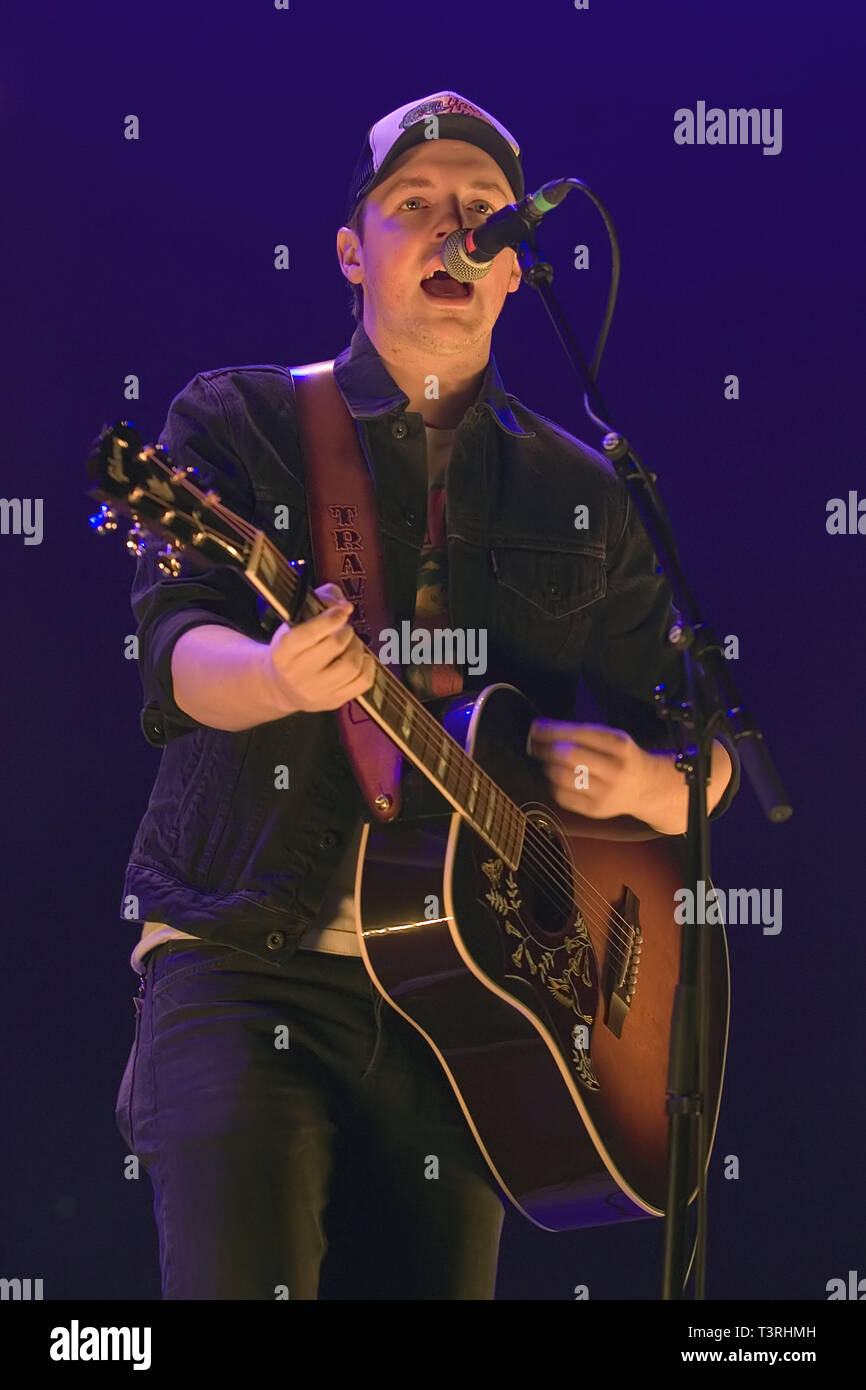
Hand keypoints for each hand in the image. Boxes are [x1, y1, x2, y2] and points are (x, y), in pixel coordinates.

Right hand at [263, 583, 376, 713]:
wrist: (281, 685)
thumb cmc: (293, 647)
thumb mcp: (296, 620)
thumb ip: (321, 600)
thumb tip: (344, 606)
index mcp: (283, 651)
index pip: (309, 633)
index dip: (331, 618)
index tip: (342, 611)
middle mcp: (297, 674)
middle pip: (335, 645)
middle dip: (346, 632)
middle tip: (345, 630)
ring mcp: (316, 691)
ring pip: (352, 665)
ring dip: (358, 648)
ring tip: (351, 645)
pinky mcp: (333, 702)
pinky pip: (363, 682)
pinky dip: (368, 665)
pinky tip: (360, 659)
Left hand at [528, 719, 653, 820]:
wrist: (646, 787)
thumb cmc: (623, 757)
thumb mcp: (614, 738)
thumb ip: (584, 733)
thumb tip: (542, 729)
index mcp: (618, 745)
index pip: (577, 734)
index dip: (551, 731)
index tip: (535, 728)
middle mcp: (614, 769)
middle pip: (567, 756)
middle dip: (544, 748)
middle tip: (534, 745)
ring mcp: (605, 792)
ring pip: (561, 777)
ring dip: (547, 766)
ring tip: (546, 761)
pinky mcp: (595, 809)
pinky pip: (562, 796)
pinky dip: (552, 785)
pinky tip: (555, 778)